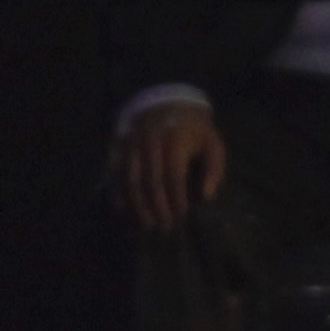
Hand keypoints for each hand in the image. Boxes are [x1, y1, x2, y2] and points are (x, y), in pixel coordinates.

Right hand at [116, 101, 227, 232]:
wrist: (168, 101)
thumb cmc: (195, 132)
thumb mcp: (213, 144)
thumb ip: (214, 170)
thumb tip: (207, 197)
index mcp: (175, 139)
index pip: (174, 176)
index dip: (177, 199)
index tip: (182, 217)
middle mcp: (150, 140)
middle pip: (150, 180)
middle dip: (157, 207)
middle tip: (165, 228)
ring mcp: (132, 141)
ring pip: (130, 177)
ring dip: (137, 204)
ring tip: (146, 225)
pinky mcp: (119, 143)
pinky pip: (115, 170)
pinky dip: (117, 191)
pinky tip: (123, 210)